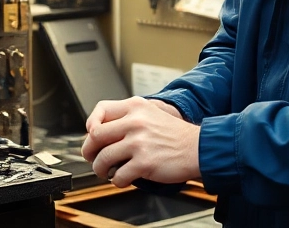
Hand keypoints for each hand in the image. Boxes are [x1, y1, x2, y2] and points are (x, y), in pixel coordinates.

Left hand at [82, 96, 200, 186]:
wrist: (199, 148)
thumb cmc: (176, 135)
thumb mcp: (152, 113)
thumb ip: (129, 117)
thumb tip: (100, 130)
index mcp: (136, 107)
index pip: (101, 109)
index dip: (91, 124)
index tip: (91, 135)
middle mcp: (135, 122)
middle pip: (96, 136)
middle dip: (90, 151)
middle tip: (93, 158)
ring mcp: (139, 142)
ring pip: (103, 158)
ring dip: (101, 169)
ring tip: (106, 172)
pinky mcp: (145, 162)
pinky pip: (118, 176)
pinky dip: (117, 181)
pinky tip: (123, 179)